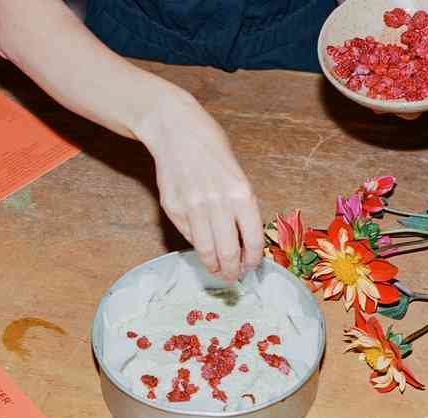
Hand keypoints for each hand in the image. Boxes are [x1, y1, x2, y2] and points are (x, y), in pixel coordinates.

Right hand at [136, 90, 263, 282]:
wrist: (176, 131)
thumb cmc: (211, 148)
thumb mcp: (237, 175)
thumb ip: (240, 207)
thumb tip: (243, 240)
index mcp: (241, 193)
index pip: (252, 240)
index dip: (253, 259)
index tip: (252, 266)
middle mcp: (218, 203)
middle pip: (228, 252)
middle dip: (233, 271)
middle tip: (234, 276)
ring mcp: (193, 208)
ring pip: (206, 250)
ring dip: (214, 266)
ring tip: (219, 271)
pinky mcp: (174, 209)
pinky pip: (189, 236)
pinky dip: (198, 245)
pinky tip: (203, 247)